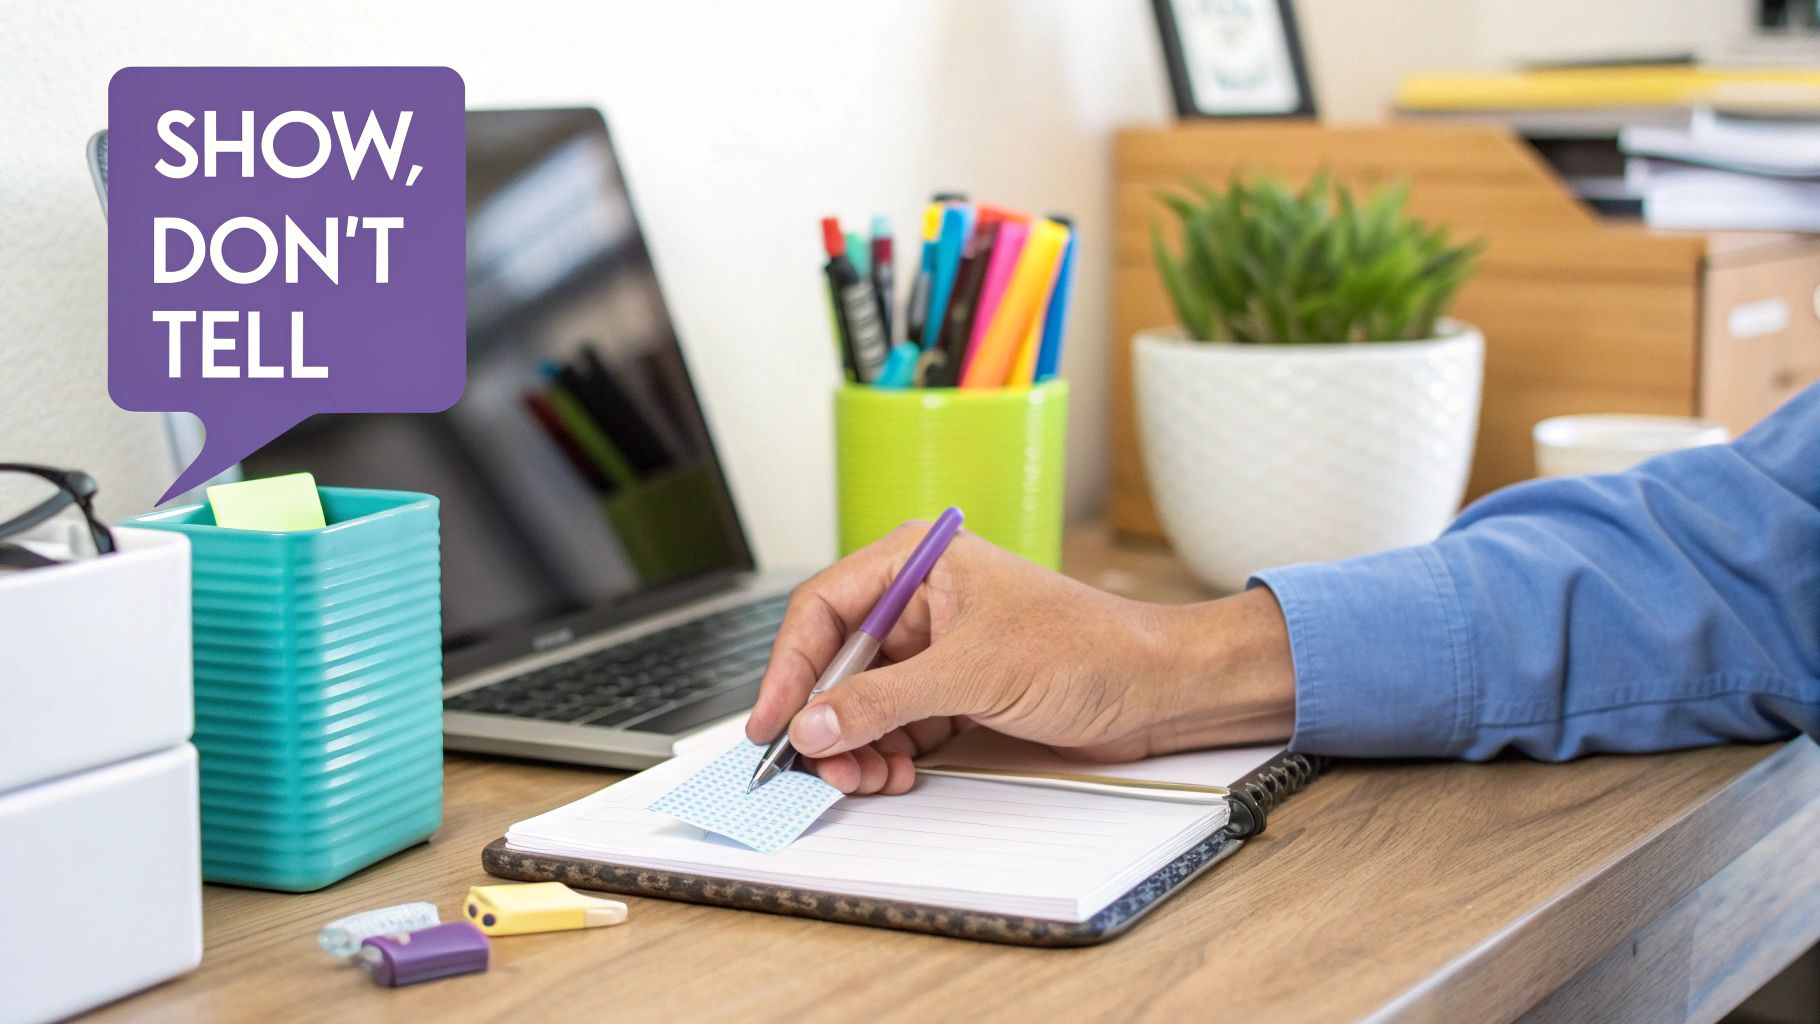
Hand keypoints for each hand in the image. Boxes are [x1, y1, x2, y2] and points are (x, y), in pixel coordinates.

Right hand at [744, 524, 1295, 793]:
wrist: (1154, 690)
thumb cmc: (1087, 649)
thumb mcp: (973, 673)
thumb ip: (886, 700)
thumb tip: (814, 723)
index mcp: (917, 564)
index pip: (822, 609)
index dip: (788, 667)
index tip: (770, 720)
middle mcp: (918, 600)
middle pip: (836, 660)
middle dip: (826, 718)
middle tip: (818, 764)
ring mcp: (935, 648)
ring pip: (862, 700)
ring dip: (855, 744)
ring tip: (863, 776)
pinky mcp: (953, 690)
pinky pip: (894, 724)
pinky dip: (886, 753)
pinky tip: (894, 773)